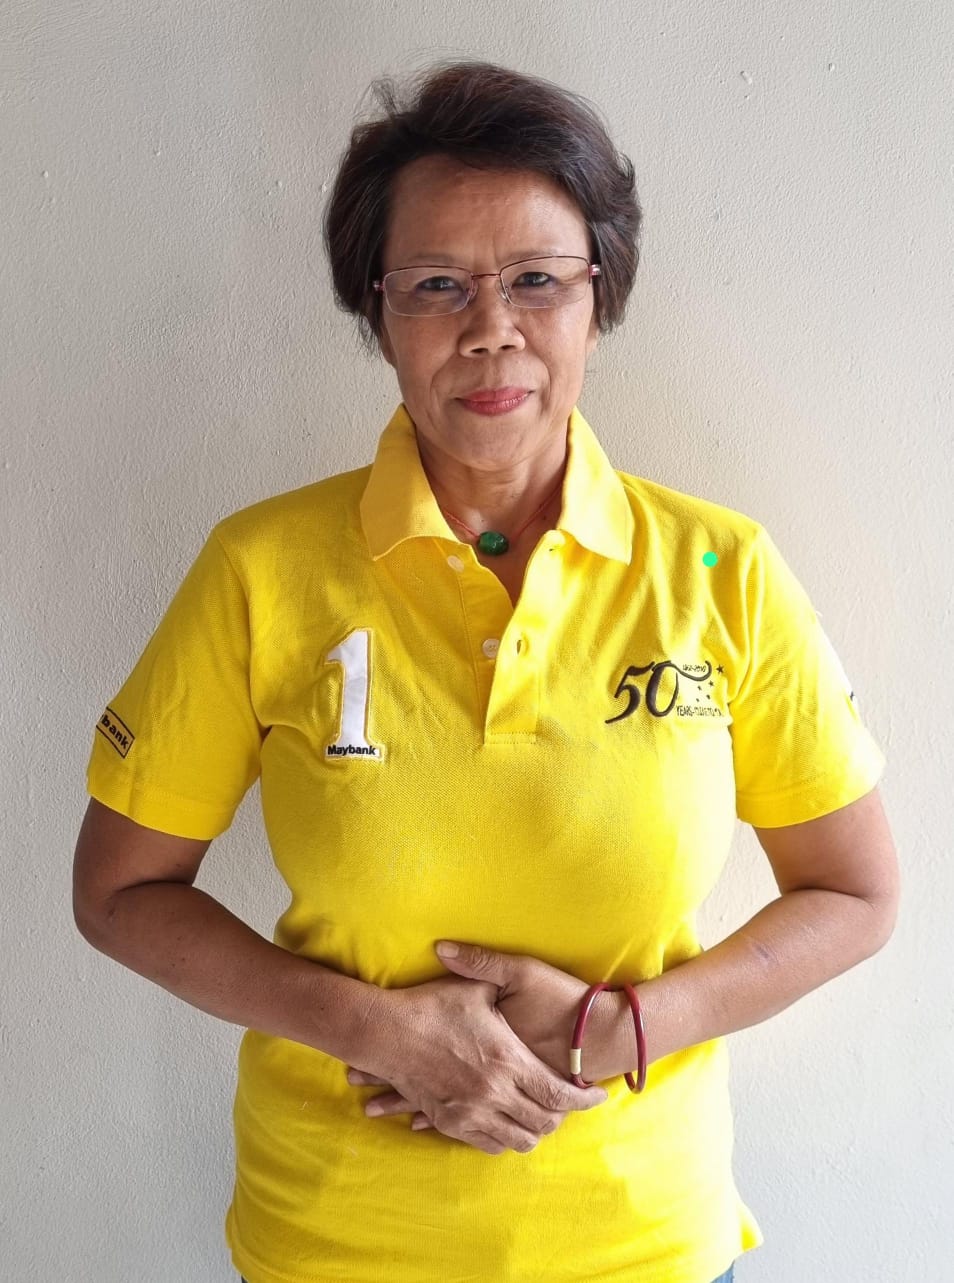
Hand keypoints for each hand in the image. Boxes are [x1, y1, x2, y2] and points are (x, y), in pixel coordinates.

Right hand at [346, 959, 606, 1154]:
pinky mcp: (450, 1121)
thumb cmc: (432, 1005)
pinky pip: (488, 1144)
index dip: (583, 1100)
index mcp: (507, 1060)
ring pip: (517, 1140)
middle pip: (543, 1123)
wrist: (384, 1032)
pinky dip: (504, 1139)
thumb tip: (522, 972)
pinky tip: (508, 1127)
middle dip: (562, 1118)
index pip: (559, 1094)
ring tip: (541, 1119)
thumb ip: (502, 980)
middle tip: (568, 1107)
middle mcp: (493, 1092)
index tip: (595, 1096)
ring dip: (534, 1132)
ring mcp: (470, 1111)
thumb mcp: (476, 988)